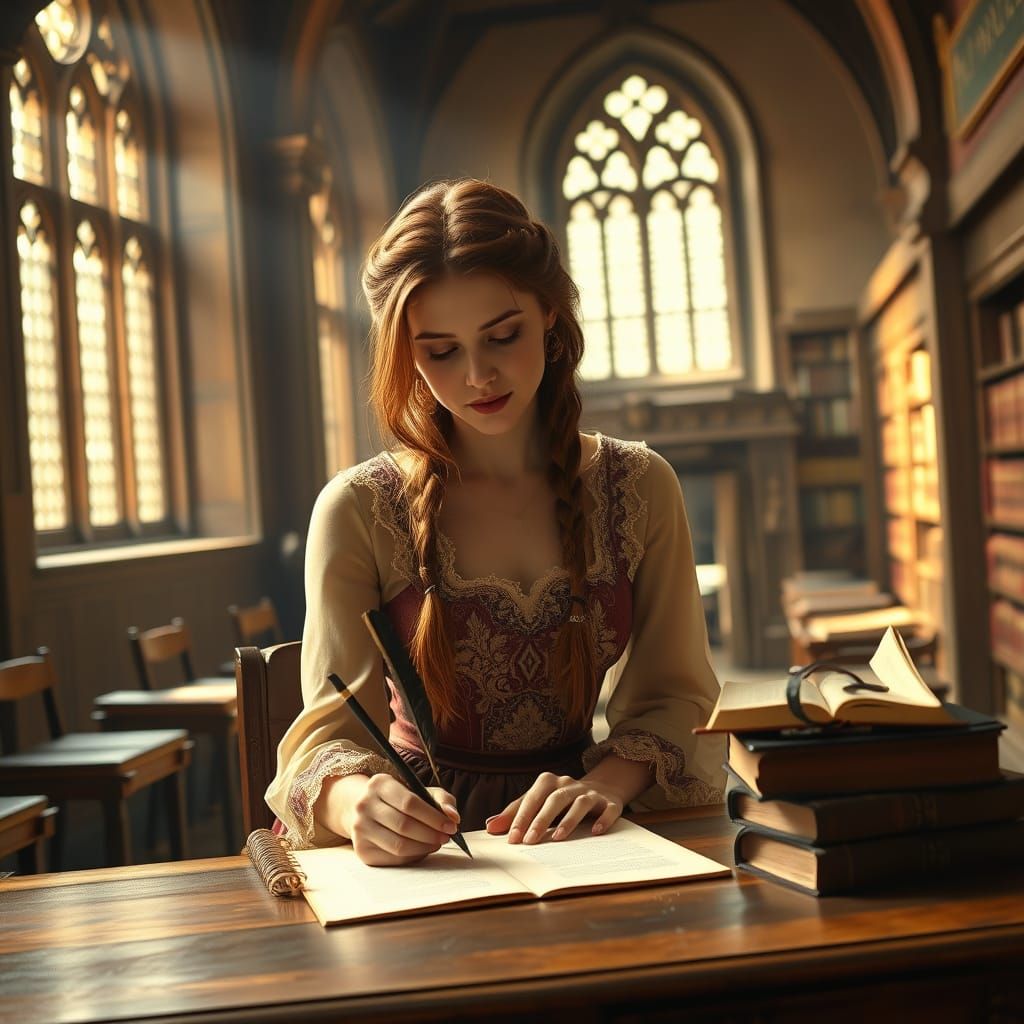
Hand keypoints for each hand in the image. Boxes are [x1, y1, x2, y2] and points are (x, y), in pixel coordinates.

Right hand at [320, 773, 459, 865]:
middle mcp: (364, 805)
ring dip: (424, 847)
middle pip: (404, 825)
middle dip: (431, 834)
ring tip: (436, 843)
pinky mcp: (361, 850)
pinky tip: (421, 849)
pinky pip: (393, 858)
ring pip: (399, 845)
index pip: (409, 803)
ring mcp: (360, 829)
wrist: (365, 809)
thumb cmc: (399, 799)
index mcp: (379, 784)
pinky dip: (413, 856)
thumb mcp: (419, 790)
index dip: (433, 817)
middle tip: (446, 837)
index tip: (451, 825)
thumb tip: (453, 817)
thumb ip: (441, 799)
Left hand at [484, 772, 625, 844]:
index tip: (512, 838)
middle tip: (529, 841)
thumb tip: (491, 826)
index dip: (521, 817)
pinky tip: (596, 832)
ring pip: (578, 803)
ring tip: (557, 838)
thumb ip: (516, 813)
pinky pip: (607, 810)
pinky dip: (603, 820)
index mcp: (549, 782)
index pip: (532, 798)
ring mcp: (590, 793)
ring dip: (568, 820)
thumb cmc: (562, 799)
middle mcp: (569, 784)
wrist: (602, 788)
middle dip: (540, 820)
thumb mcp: (539, 802)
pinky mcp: (610, 803)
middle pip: (554, 799)